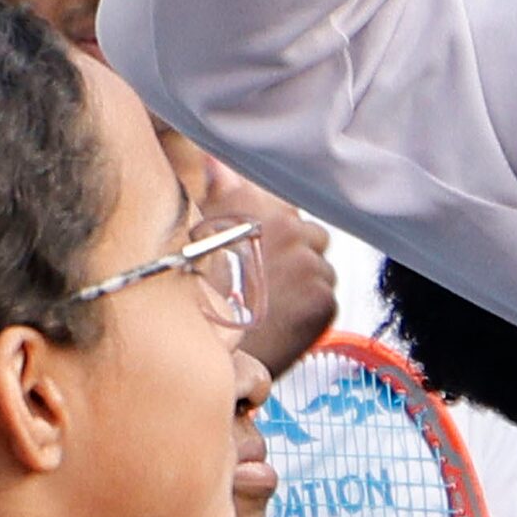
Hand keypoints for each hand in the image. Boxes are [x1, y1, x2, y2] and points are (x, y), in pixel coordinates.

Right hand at [203, 161, 336, 375]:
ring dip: (303, 280)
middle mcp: (285, 225)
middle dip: (293, 252)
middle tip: (261, 281)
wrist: (199, 356)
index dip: (270, 227)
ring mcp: (308, 262)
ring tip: (270, 303)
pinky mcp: (323, 298)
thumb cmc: (191, 295)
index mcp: (252, 201)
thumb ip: (215, 189)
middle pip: (306, 232)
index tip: (259, 247)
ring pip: (319, 264)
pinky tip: (280, 320)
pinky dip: (309, 307)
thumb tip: (218, 160)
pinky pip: (326, 295)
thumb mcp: (193, 232)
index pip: (281, 202)